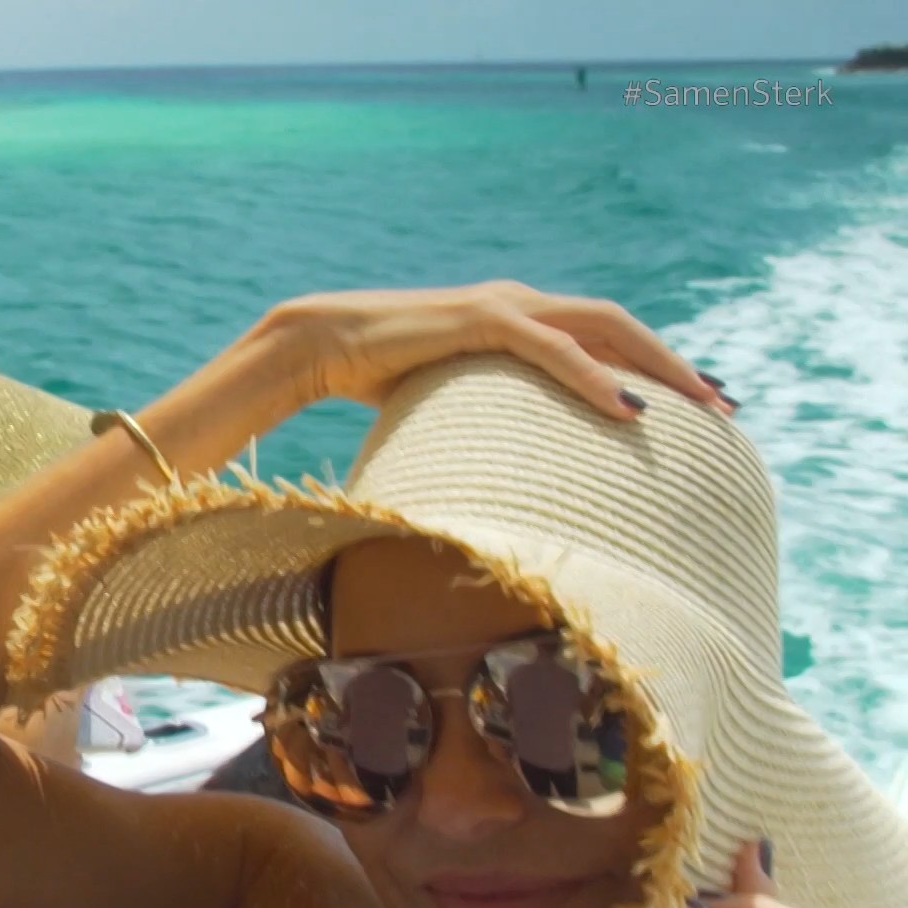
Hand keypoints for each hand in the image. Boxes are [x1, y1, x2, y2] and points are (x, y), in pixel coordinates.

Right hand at [256, 281, 728, 419]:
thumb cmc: (375, 377)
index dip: (653, 364)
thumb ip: (486, 412)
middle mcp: (521, 302)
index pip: (603, 335)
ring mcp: (504, 306)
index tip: (696, 403)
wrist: (322, 344)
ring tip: (699, 405)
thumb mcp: (448, 399)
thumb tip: (508, 464)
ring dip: (658, 366)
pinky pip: (555, 348)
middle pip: (621, 325)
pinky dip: (594, 377)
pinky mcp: (482, 319)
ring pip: (603, 327)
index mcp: (517, 318)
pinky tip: (627, 409)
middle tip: (725, 405)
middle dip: (677, 365)